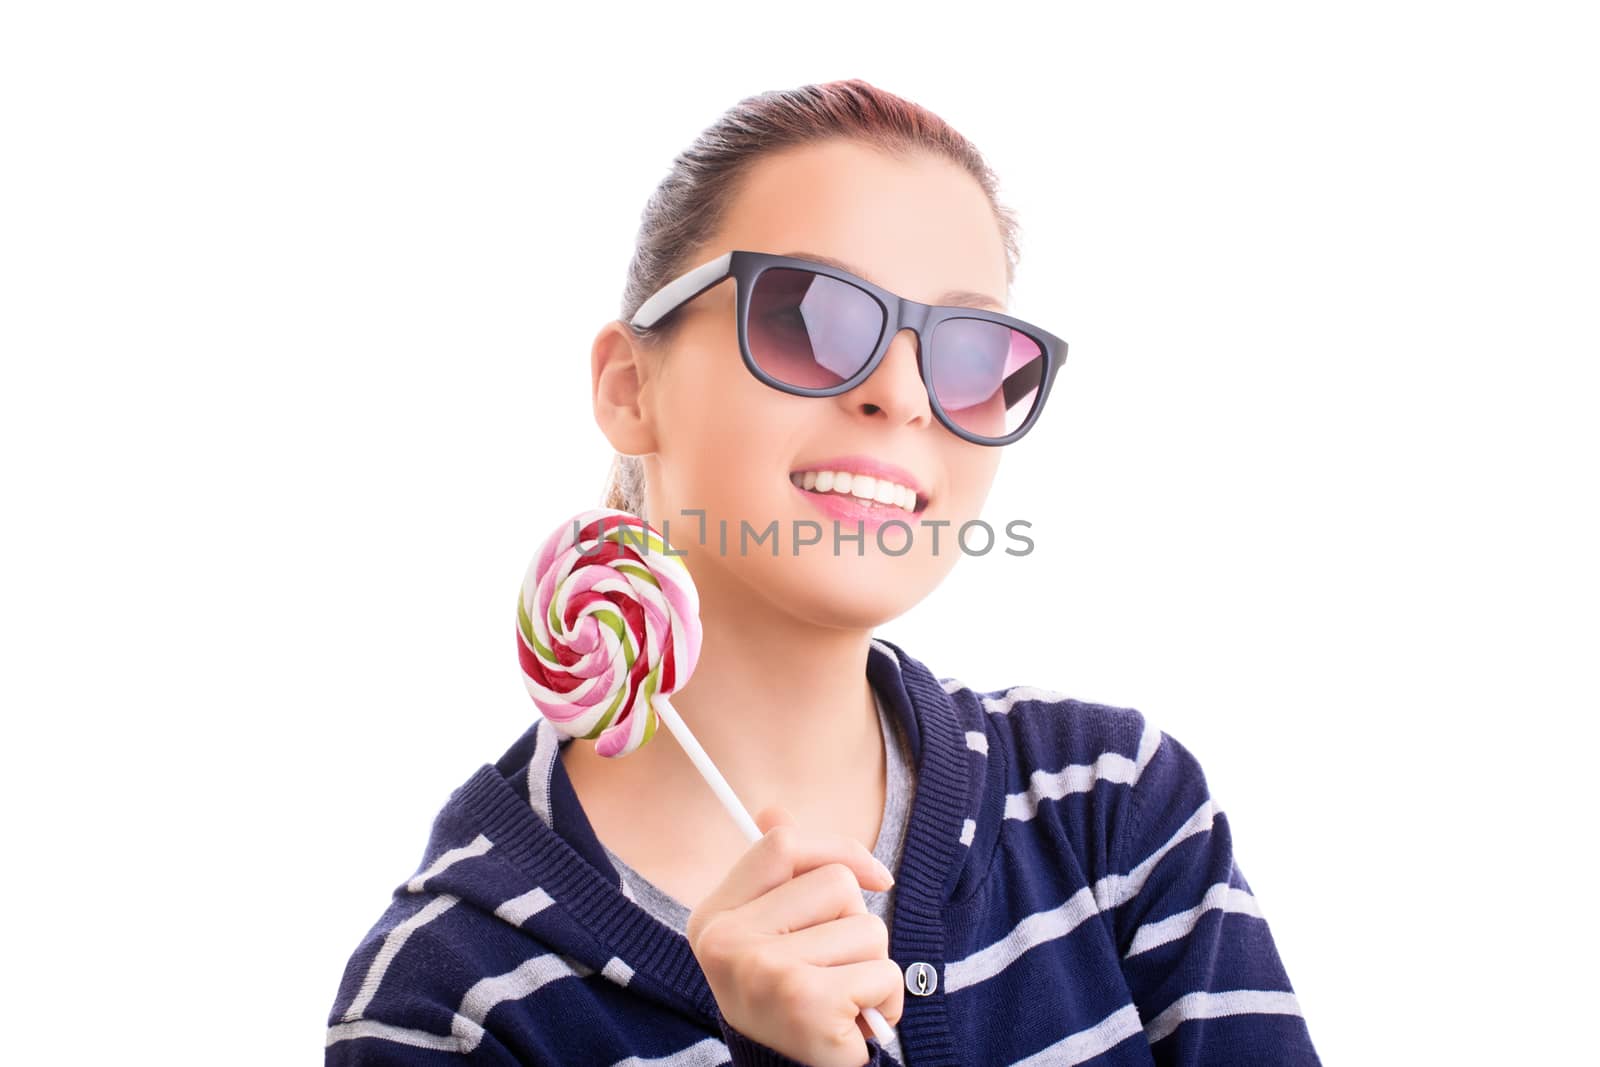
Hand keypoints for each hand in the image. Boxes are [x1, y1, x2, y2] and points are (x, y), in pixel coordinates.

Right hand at [686, 804, 904, 1066]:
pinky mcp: (804, 1002)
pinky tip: (856, 1023)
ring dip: (872, 967)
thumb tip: (773, 811)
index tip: (875, 878)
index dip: (840, 850)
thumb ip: (777, 875)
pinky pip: (883, 972)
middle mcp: (726, 940)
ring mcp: (762, 969)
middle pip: (837, 884)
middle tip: (832, 969)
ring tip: (843, 999)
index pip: (783, 845)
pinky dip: (886, 1001)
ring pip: (867, 930)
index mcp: (714, 915)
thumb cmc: (788, 1001)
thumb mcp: (773, 934)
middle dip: (856, 926)